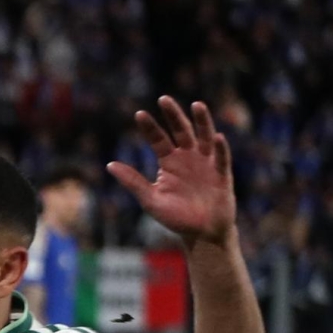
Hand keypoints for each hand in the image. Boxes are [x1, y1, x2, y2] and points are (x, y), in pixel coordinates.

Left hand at [108, 96, 235, 246]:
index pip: (158, 140)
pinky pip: (222, 159)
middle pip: (181, 131)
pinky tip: (217, 137)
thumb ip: (133, 182)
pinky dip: (220, 148)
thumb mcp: (150, 200)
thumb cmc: (176, 217)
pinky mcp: (222, 174)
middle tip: (164, 99)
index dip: (150, 127)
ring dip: (202, 122)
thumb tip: (109, 165)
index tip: (139, 114)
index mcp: (169, 162)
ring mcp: (206, 163)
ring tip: (197, 105)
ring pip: (204, 137)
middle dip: (173, 115)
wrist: (201, 233)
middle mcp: (188, 158)